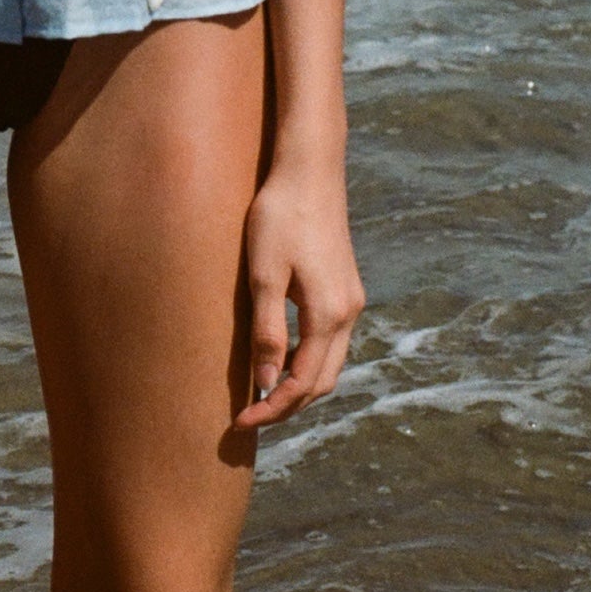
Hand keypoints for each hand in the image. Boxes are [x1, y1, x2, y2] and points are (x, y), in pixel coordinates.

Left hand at [235, 156, 364, 431]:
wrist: (309, 169)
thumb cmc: (279, 217)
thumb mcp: (264, 276)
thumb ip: (267, 333)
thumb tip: (265, 384)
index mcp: (329, 314)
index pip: (303, 384)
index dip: (273, 409)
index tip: (240, 422)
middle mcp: (348, 312)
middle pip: (324, 381)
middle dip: (289, 406)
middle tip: (249, 416)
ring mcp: (351, 300)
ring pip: (330, 362)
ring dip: (301, 386)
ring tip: (261, 395)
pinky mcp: (345, 286)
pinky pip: (331, 340)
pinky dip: (309, 361)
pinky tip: (282, 358)